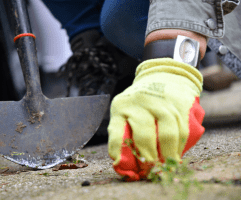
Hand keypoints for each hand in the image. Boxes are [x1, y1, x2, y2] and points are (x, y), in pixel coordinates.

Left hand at [108, 58, 204, 180]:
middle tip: (150, 169)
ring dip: (167, 155)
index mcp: (121, 106)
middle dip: (148, 158)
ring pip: (167, 134)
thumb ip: (123, 132)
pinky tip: (176, 155)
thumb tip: (124, 164)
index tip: (120, 164)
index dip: (118, 150)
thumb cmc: (140, 101)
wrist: (163, 75)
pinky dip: (180, 147)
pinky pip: (182, 130)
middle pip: (144, 135)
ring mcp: (161, 102)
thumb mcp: (125, 110)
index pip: (116, 131)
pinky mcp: (179, 104)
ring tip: (165, 166)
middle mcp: (139, 103)